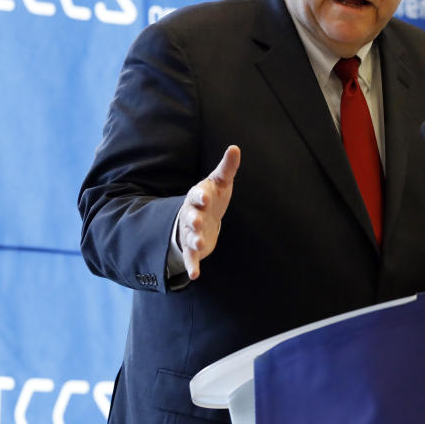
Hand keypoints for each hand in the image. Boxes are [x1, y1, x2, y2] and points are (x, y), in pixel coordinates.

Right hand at [177, 146, 240, 279]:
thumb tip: (235, 147)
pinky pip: (190, 257)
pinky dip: (192, 266)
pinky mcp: (193, 248)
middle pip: (190, 216)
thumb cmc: (212, 197)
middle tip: (197, 220)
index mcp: (198, 197)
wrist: (200, 218)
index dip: (200, 195)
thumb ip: (227, 167)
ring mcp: (190, 232)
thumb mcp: (220, 182)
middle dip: (193, 218)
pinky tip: (195, 275)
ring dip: (193, 240)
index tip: (204, 196)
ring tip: (199, 242)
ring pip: (189, 237)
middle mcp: (191, 214)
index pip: (197, 195)